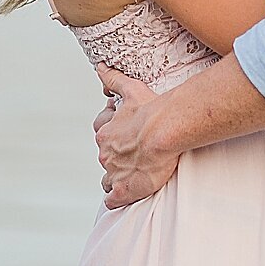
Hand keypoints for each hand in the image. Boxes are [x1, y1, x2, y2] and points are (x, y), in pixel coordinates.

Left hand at [94, 65, 177, 208]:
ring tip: (129, 177)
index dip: (112, 133)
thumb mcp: (130, 89)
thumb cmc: (151, 110)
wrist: (164, 130)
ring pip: (107, 179)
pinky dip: (115, 199)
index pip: (102, 134)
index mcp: (106, 133)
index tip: (124, 134)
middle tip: (133, 155)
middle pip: (105, 157)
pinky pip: (112, 199)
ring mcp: (114, 173)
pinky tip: (121, 198)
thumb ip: (113, 78)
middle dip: (115, 156)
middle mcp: (106, 153)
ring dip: (115, 178)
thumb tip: (100, 66)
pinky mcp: (123, 190)